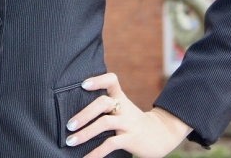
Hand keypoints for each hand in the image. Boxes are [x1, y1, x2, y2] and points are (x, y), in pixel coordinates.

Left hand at [65, 72, 191, 157]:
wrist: (162, 135)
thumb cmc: (133, 121)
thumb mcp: (123, 108)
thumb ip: (106, 104)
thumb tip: (76, 111)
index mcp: (121, 97)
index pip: (111, 80)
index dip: (98, 80)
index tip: (83, 85)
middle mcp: (124, 108)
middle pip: (103, 103)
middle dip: (84, 114)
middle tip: (69, 125)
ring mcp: (128, 123)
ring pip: (104, 123)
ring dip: (85, 133)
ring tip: (70, 141)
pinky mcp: (130, 139)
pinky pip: (110, 145)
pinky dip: (96, 153)